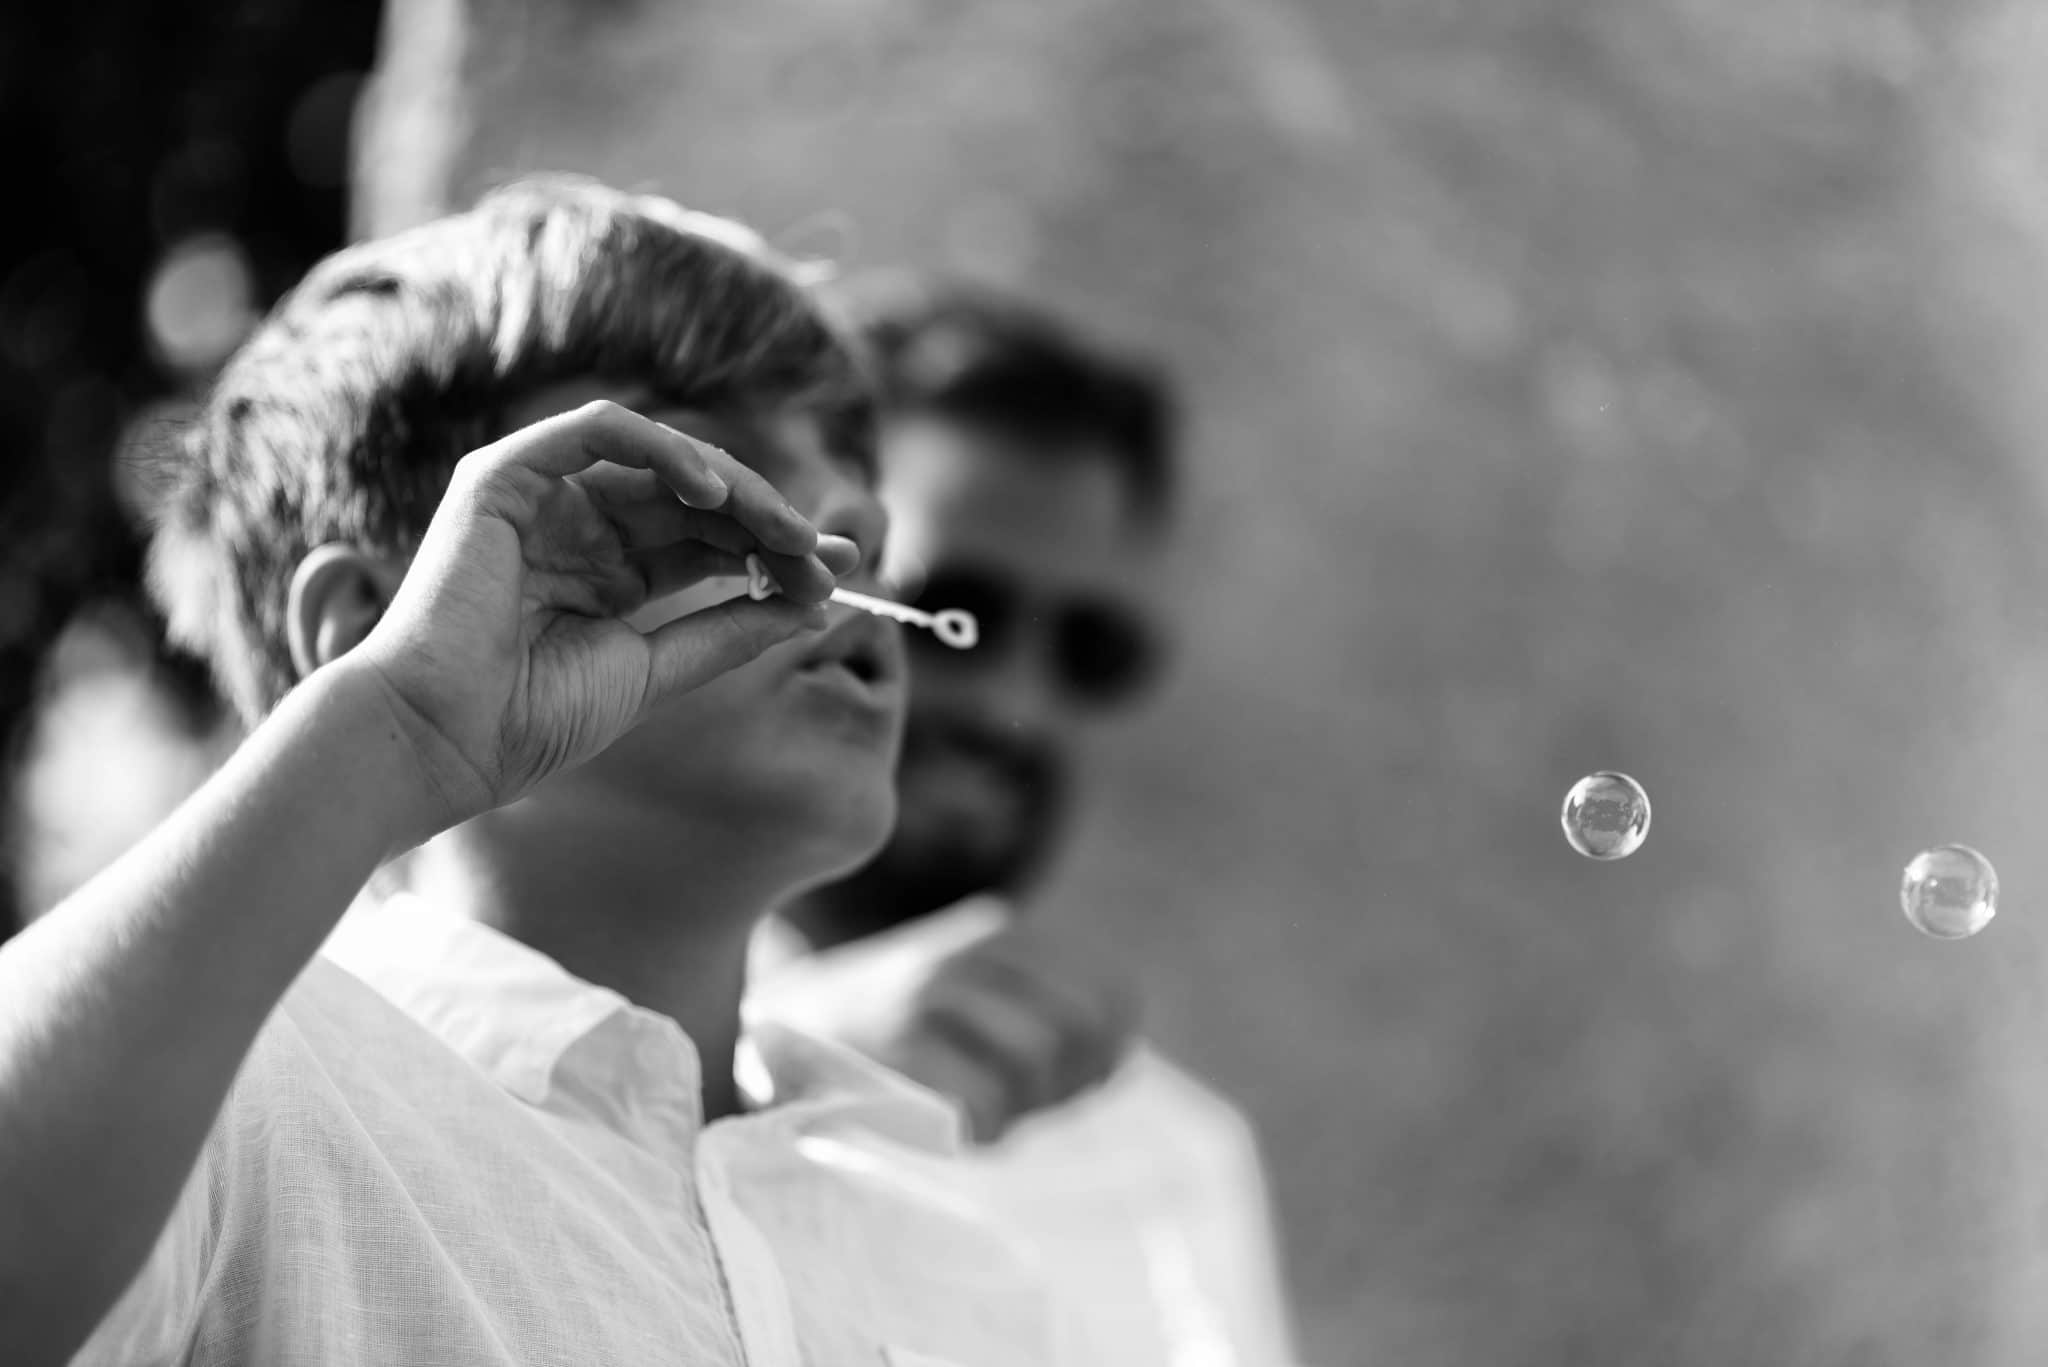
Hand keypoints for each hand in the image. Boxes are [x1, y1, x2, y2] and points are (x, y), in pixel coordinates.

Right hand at [353, 400, 852, 833]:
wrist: (446, 740)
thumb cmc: (533, 720)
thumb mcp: (657, 671)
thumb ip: (728, 632)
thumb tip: (815, 607)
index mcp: (610, 576)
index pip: (712, 542)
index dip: (778, 551)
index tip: (841, 574)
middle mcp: (579, 530)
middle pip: (697, 500)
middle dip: (771, 521)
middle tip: (830, 554)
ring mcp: (544, 498)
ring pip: (662, 460)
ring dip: (736, 488)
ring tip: (786, 531)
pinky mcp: (506, 474)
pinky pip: (598, 429)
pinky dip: (662, 449)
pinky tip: (713, 493)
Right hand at [851, 922, 1141, 1143]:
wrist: (773, 1035)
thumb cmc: (892, 1032)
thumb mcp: (967, 991)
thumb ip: (1042, 1010)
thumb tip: (1115, 1056)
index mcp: (996, 935)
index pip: (1109, 994)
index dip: (1106, 1051)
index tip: (1072, 1080)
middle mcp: (966, 953)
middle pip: (1079, 1026)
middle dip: (1065, 1080)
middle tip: (1022, 1103)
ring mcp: (925, 996)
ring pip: (1036, 1058)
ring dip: (1018, 1106)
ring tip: (979, 1112)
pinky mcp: (893, 1047)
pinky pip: (984, 1101)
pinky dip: (980, 1128)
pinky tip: (951, 1129)